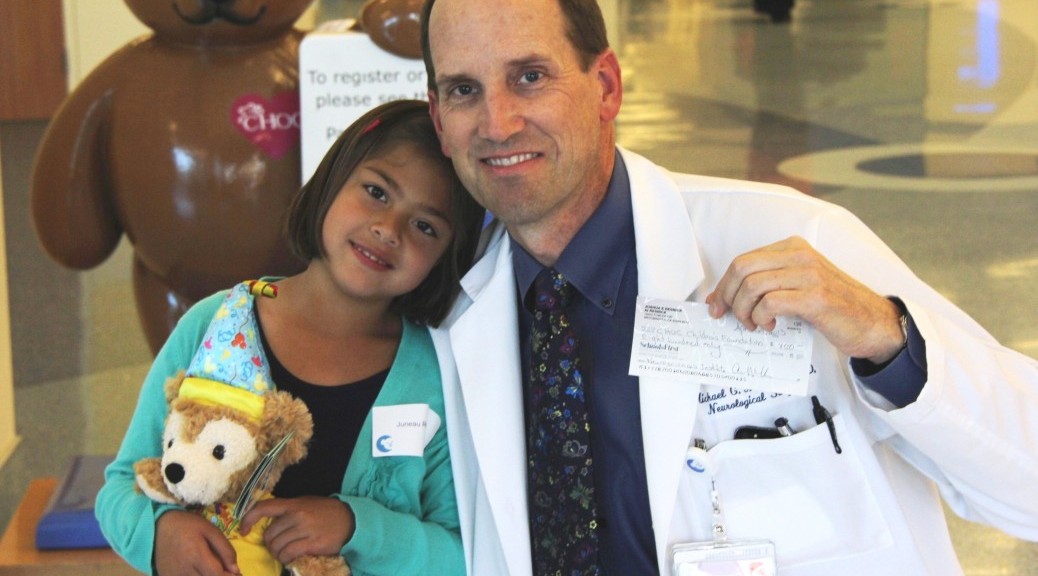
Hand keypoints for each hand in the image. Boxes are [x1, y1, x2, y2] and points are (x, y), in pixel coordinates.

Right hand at [155, 509, 239, 575]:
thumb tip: (236, 570)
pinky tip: (200, 572)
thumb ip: (225, 550)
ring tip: (211, 570)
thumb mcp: (210, 530)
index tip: (236, 574)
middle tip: (224, 571)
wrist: (158, 527)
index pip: (217, 575)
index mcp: (196, 555)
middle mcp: (184, 569)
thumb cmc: (187, 525)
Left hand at [239, 496, 354, 564]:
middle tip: (276, 546)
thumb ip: (289, 510)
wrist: (350, 519)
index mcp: (293, 504)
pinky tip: (290, 558)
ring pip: (278, 546)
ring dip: (278, 553)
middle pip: (270, 533)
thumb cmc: (326, 511)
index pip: (264, 507)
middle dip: (269, 543)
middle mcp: (297, 515)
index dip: (248, 518)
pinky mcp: (312, 543)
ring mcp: (305, 529)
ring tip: (283, 553)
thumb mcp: (306, 503)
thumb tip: (268, 521)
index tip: (243, 529)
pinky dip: (286, 558)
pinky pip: (289, 554)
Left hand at [705, 236, 904, 363]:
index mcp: (793, 248)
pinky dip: (761, 317)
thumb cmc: (833, 307)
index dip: (724, 284)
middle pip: (742, 268)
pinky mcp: (815, 297)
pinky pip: (771, 302)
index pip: (744, 260)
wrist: (873, 323)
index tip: (717, 304)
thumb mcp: (797, 286)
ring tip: (753, 324)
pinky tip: (770, 326)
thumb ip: (767, 285)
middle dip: (727, 295)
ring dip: (744, 310)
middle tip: (727, 317)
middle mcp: (800, 255)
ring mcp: (809, 274)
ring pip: (753, 285)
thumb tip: (724, 298)